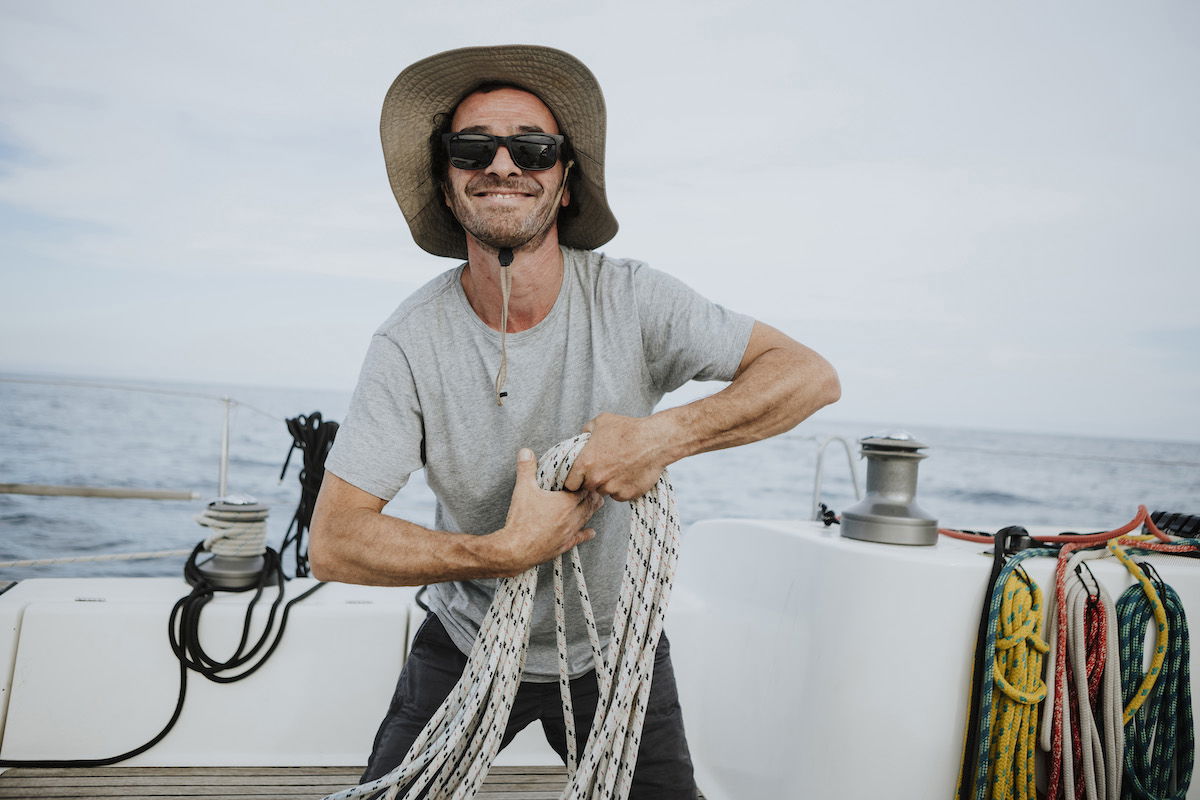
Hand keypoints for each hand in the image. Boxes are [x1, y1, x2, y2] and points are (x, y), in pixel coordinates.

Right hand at [486, 448, 601, 575]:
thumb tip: (525, 451)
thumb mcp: (523, 489)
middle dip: (593, 495)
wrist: (516, 550)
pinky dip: (586, 534)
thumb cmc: (521, 520)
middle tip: (596, 488)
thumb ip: (526, 468)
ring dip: (591, 511)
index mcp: (566, 502)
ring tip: (597, 504)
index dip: (588, 482)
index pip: (585, 489)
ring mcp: (569, 533)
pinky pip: (579, 538)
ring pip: (586, 519)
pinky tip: (591, 533)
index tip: (589, 476)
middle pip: (589, 504)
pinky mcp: (564, 545)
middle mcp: (572, 518)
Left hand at [564, 413, 674, 501]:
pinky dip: (622, 488)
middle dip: (593, 479)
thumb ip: (586, 431)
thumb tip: (581, 437)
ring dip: (608, 484)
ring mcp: (612, 489)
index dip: (574, 479)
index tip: (581, 475)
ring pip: (604, 491)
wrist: (655, 440)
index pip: (569, 483)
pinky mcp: (627, 495)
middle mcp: (596, 479)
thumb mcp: (601, 422)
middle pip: (587, 488)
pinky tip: (629, 473)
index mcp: (585, 463)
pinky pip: (619, 495)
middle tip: (604, 467)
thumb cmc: (627, 429)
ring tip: (620, 467)